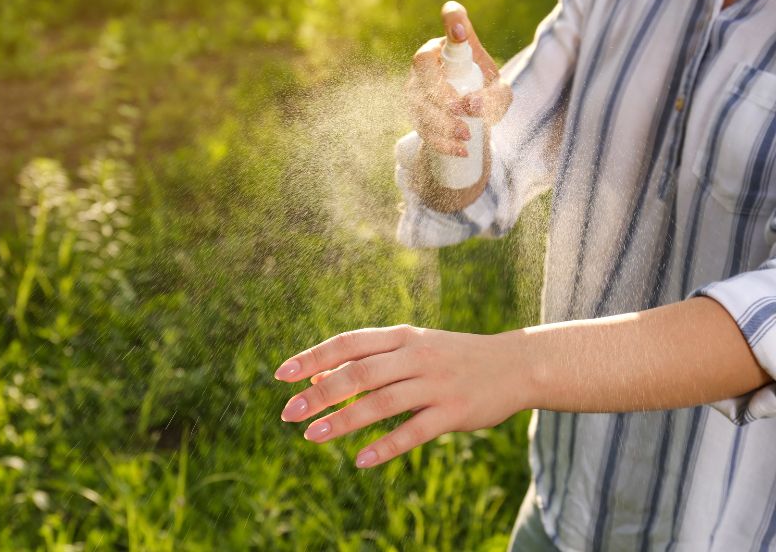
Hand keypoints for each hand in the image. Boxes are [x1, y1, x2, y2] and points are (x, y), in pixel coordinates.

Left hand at [274, 325, 526, 468]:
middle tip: (287, 413)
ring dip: (343, 420)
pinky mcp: (454, 413)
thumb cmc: (453, 357)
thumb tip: (315, 377)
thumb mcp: (413, 347)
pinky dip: (385, 447)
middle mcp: (416, 356)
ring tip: (312, 436)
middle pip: (359, 373)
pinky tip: (360, 460)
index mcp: (403, 337)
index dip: (313, 357)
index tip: (281, 375)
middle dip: (319, 393)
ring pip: (381, 403)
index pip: (348, 343)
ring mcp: (436, 384)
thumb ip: (369, 358)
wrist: (515, 365)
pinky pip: (414, 432)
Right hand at [408, 0, 512, 157]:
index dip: (453, 22)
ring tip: (467, 135)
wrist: (468, 121)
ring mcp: (415, 89)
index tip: (461, 30)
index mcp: (451, 46)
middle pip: (422, 66)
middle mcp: (427, 62)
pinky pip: (422, 128)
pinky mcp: (415, 115)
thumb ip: (496, 95)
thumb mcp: (499, 92)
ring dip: (442, 121)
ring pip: (419, 101)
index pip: (451, 22)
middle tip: (462, 109)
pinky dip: (442, 142)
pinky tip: (461, 150)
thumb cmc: (484, 95)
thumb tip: (472, 105)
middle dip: (440, 89)